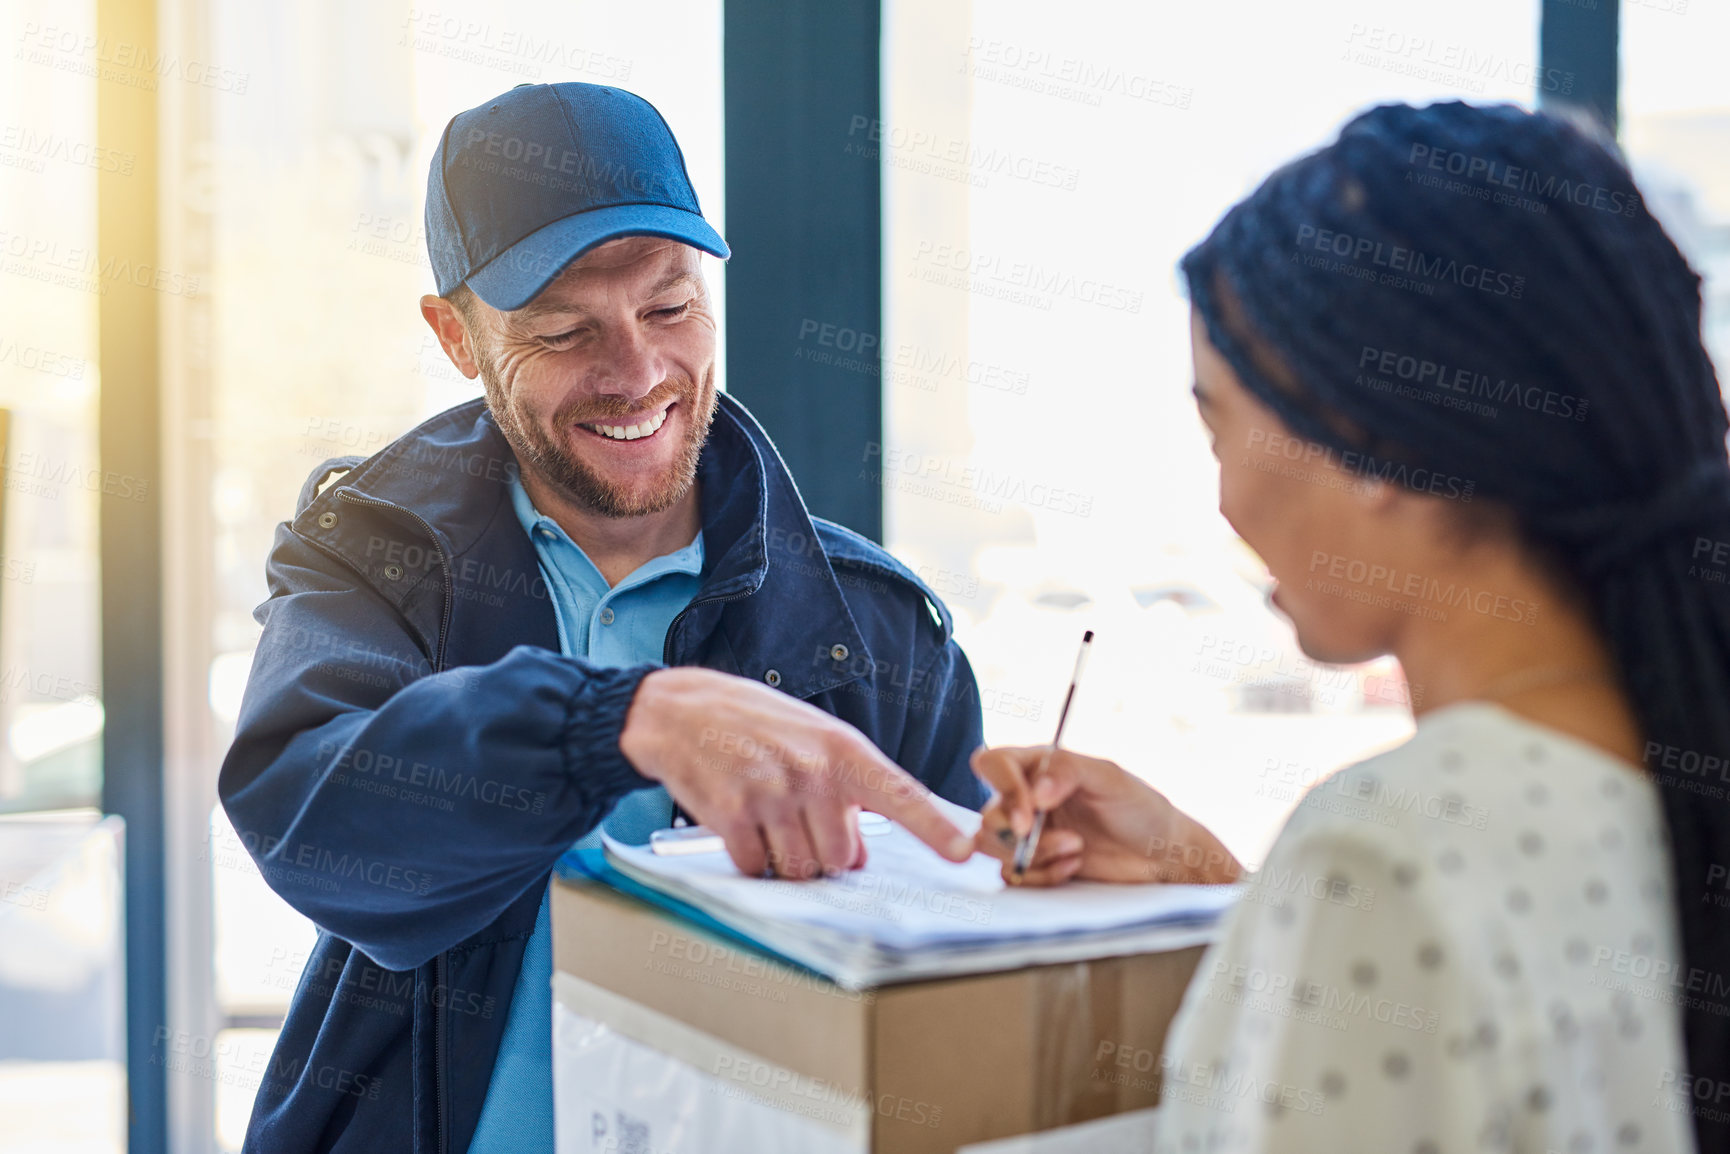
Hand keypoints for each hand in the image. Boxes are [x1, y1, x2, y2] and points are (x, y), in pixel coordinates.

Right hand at [619, 667, 974, 878]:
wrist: (681, 710)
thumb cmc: (756, 727)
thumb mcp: (814, 741)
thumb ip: (847, 792)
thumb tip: (859, 856)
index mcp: (844, 751)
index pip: (901, 795)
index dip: (936, 829)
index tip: (967, 850)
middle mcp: (814, 771)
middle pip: (843, 860)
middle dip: (822, 853)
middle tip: (796, 818)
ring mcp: (772, 792)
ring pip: (801, 869)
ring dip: (785, 859)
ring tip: (766, 817)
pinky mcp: (732, 813)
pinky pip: (758, 868)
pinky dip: (750, 859)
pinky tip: (739, 823)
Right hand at [971, 746, 1241, 886]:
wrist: (1159, 855)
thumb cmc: (1138, 807)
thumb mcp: (1109, 778)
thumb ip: (1069, 771)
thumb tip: (1035, 791)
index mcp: (1037, 766)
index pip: (993, 764)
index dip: (1003, 791)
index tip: (1029, 820)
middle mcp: (1024, 798)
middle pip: (987, 815)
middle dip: (1021, 836)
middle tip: (1070, 840)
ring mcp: (1024, 834)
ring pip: (993, 848)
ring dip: (1034, 856)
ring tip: (1077, 849)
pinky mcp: (1032, 865)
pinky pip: (1012, 876)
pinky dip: (1042, 875)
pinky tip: (1075, 865)